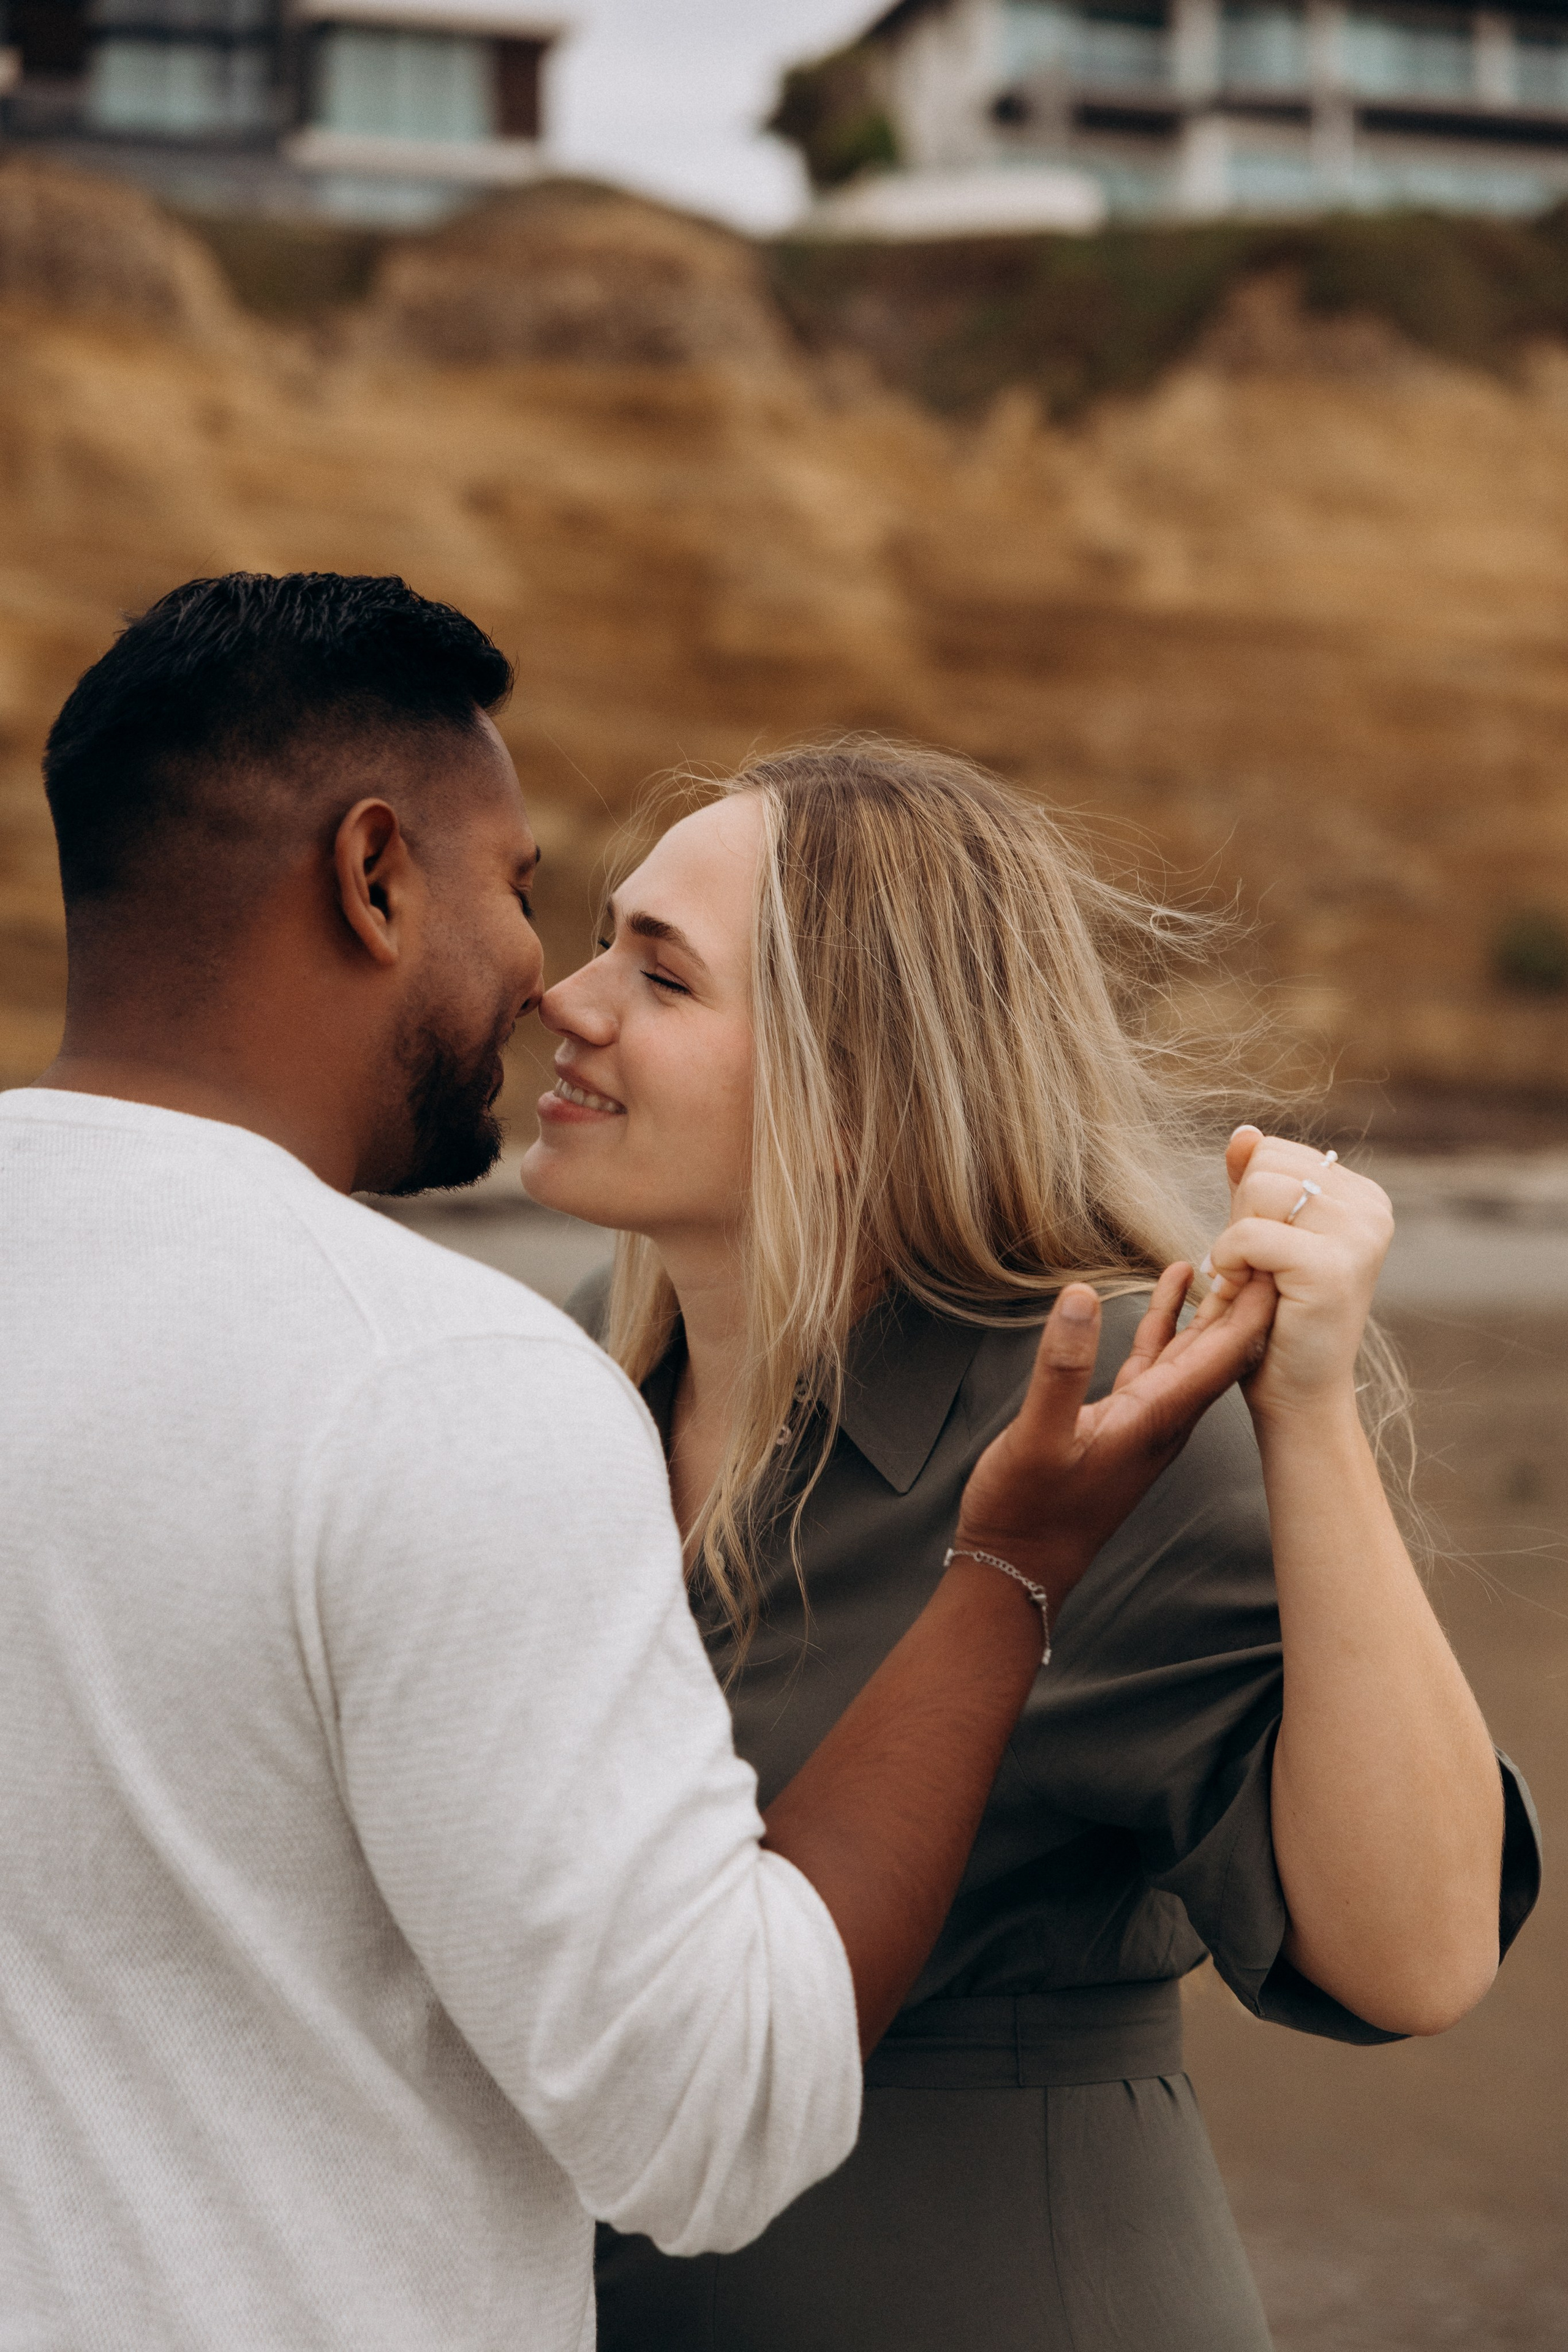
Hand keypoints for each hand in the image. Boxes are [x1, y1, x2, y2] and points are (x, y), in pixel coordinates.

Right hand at [954, 1262, 1276, 1617]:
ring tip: (1230, 1249)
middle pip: (1223, 1347)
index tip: (1274, 1253)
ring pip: (1194, 1349)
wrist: (1017, 1564)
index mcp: (1157, 1416)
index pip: (1223, 1352)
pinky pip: (1156, 1357)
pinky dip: (1167, 1320)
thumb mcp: (1037, 1437)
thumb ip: (1061, 1367)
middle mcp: (1164, 1415)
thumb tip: (1079, 1295)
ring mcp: (1145, 1417)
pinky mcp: (1121, 1417)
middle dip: (1247, 1294)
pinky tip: (1171, 1289)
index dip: (1252, 1304)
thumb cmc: (1027, 1508)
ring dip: (1214, 1302)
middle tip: (1267, 1236)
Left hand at [1189, 1128, 1393, 1423]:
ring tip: (1253, 1283)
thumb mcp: (1262, 1236)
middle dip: (1238, 1219)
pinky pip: (1247, 1234)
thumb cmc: (1275, 1317)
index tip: (1263, 1251)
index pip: (1272, 1152)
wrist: (1297, 1394)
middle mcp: (1371, 1209)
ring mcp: (1358, 1236)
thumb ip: (1254, 1181)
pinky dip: (1229, 1263)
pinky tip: (1245, 1295)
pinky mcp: (1331, 1267)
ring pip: (1256, 1192)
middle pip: (1263, 1166)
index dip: (1247, 1200)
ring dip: (1232, 1243)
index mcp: (1362, 1196)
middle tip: (1254, 1272)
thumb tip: (1243, 1132)